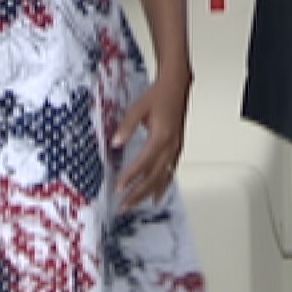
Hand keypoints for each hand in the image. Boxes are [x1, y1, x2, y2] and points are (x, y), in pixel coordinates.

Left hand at [112, 71, 189, 206]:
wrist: (176, 86)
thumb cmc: (157, 95)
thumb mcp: (138, 107)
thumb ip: (126, 126)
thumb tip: (115, 143)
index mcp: (161, 137)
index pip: (143, 162)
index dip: (130, 176)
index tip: (118, 188)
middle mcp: (171, 146)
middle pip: (154, 176)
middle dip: (138, 192)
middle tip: (123, 206)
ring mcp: (176, 148)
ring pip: (163, 177)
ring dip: (148, 193)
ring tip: (135, 205)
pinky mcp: (177, 148)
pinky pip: (170, 172)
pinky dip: (162, 186)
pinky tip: (156, 196)